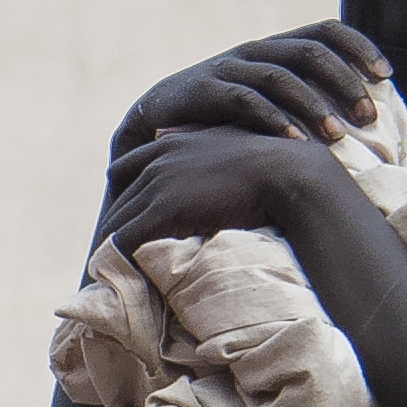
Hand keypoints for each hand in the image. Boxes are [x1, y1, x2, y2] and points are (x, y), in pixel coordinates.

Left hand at [94, 123, 334, 256]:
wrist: (290, 175)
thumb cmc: (272, 160)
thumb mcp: (229, 137)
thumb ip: (197, 137)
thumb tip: (170, 133)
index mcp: (169, 143)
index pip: (123, 170)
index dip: (124, 196)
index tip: (128, 219)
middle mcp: (156, 162)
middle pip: (118, 200)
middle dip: (117, 225)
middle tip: (117, 252)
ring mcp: (158, 186)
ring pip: (117, 222)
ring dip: (116, 246)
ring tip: (118, 271)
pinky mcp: (163, 212)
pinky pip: (126, 239)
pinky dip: (122, 256)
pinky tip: (130, 273)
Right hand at [110, 22, 389, 157]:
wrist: (149, 124)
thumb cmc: (217, 120)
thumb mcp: (262, 104)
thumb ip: (300, 101)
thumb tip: (359, 119)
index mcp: (273, 48)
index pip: (325, 31)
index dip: (359, 47)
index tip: (387, 76)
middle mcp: (254, 51)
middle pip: (309, 51)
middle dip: (345, 81)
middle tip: (370, 113)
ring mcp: (227, 68)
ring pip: (280, 77)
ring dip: (314, 105)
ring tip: (339, 135)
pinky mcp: (203, 91)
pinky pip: (245, 101)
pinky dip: (273, 121)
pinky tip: (295, 143)